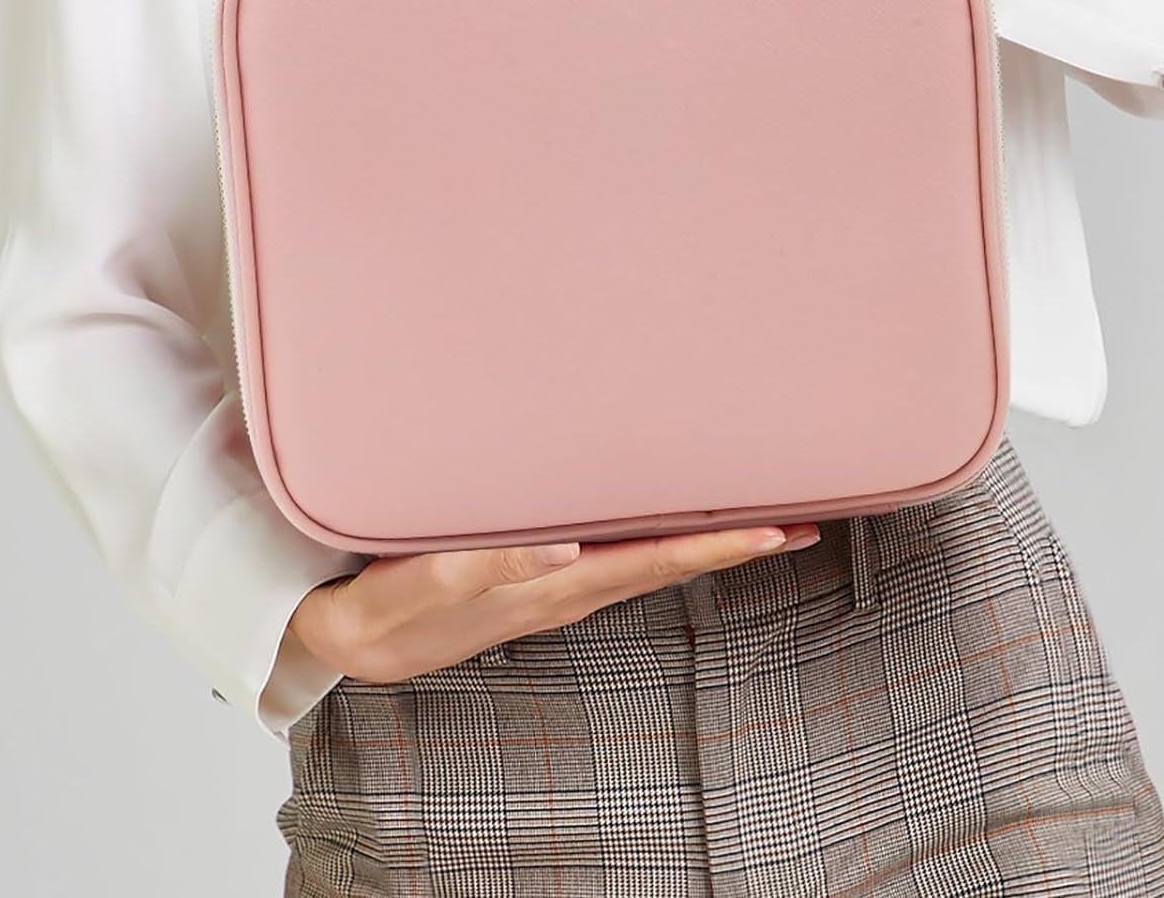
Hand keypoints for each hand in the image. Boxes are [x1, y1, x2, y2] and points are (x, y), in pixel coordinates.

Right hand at [289, 522, 821, 683]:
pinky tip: (666, 526)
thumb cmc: (396, 604)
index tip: (775, 530)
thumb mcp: (436, 580)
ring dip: (704, 545)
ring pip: (649, 563)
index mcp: (557, 584)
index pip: (654, 562)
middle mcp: (572, 589)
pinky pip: (617, 558)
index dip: (716, 547)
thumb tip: (567, 549)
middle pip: (670, 564)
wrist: (362, 641)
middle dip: (734, 545)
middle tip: (801, 521)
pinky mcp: (543, 580)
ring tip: (756, 524)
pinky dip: (658, 543)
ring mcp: (560, 589)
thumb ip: (498, 562)